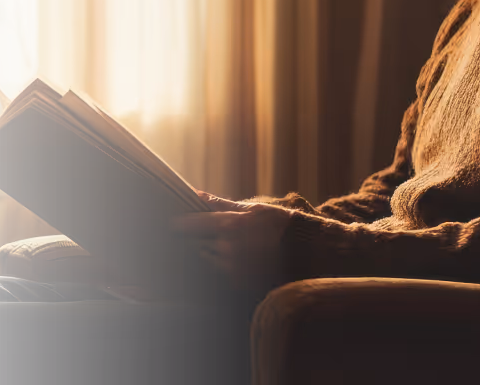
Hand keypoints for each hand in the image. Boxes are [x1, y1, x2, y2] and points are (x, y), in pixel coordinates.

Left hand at [170, 190, 295, 292]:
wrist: (307, 253)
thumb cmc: (280, 225)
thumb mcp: (254, 209)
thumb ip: (222, 205)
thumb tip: (197, 194)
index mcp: (230, 227)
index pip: (190, 225)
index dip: (178, 223)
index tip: (171, 222)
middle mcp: (228, 250)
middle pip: (196, 245)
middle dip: (195, 240)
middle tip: (196, 236)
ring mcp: (233, 270)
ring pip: (207, 261)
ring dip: (208, 255)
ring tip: (219, 248)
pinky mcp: (239, 284)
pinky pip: (222, 274)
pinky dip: (223, 267)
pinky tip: (235, 260)